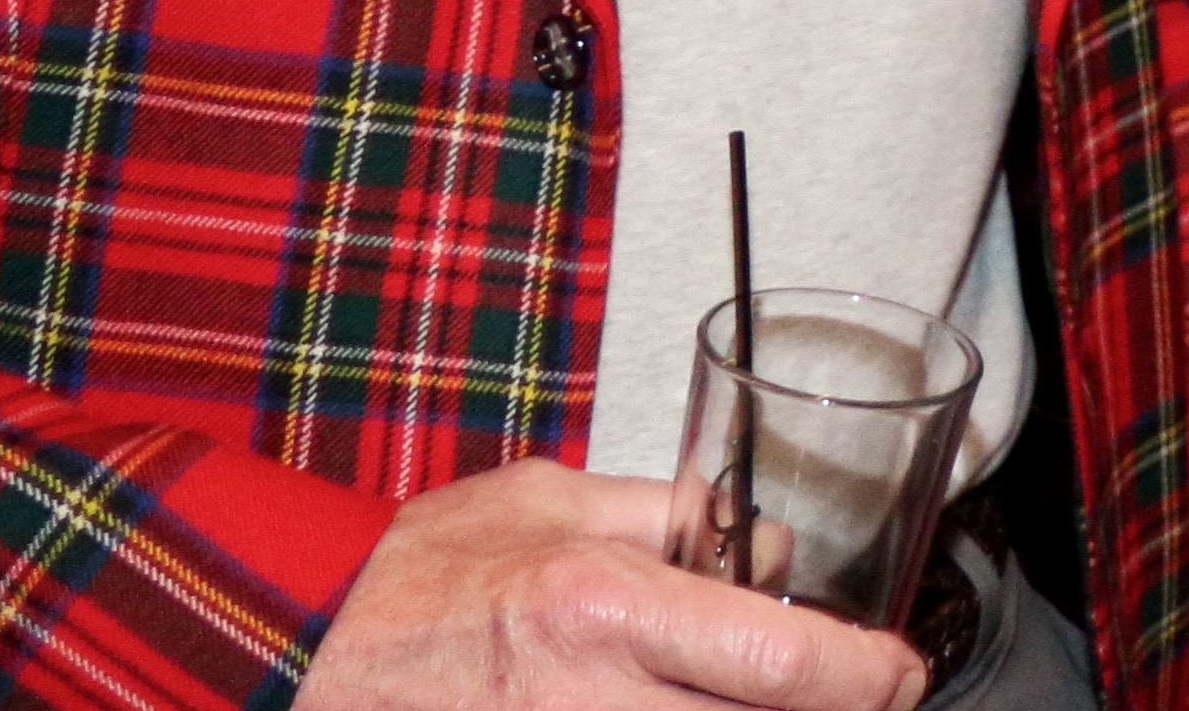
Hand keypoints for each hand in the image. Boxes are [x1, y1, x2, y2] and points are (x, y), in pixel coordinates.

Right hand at [293, 464, 925, 710]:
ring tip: (763, 695)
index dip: (872, 675)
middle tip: (852, 690)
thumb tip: (771, 540)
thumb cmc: (408, 582)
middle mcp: (591, 700)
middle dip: (824, 709)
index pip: (788, 660)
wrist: (289, 662)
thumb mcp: (541, 499)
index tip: (899, 671)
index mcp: (603, 607)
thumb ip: (666, 511)